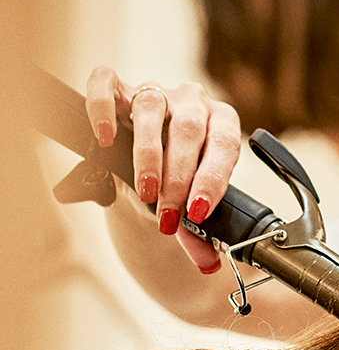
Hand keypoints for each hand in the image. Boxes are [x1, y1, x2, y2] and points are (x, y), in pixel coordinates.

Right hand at [85, 66, 240, 270]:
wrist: (151, 166)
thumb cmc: (177, 182)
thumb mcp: (190, 205)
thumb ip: (198, 232)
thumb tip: (208, 265)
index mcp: (222, 124)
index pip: (225, 144)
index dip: (213, 178)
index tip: (199, 211)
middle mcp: (193, 102)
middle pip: (189, 131)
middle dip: (178, 180)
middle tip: (169, 218)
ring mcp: (157, 91)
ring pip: (151, 109)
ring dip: (148, 156)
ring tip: (146, 193)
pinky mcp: (120, 88)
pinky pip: (107, 84)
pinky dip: (103, 108)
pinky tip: (103, 138)